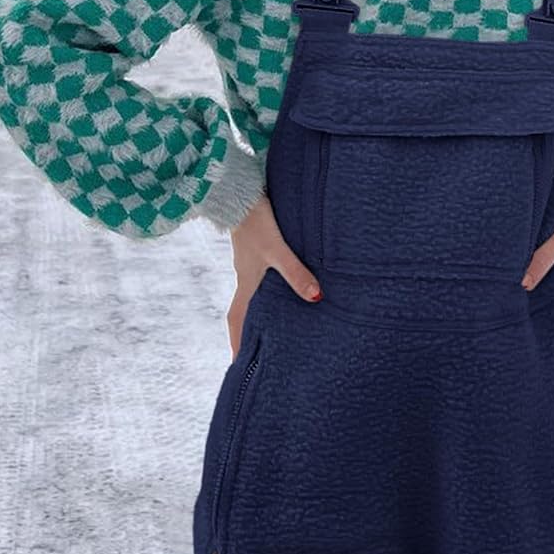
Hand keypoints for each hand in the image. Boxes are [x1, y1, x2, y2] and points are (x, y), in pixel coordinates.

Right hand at [226, 191, 322, 359]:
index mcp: (246, 282)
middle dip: (252, 330)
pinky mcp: (259, 245)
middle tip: (262, 350)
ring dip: (263, 307)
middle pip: (246, 310)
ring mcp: (251, 260)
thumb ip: (296, 273)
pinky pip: (264, 274)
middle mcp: (246, 275)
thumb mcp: (277, 249)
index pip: (237, 321)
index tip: (239, 366)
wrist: (238, 187)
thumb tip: (316, 299)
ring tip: (280, 322)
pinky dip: (272, 286)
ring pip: (257, 292)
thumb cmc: (255, 220)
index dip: (238, 343)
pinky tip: (287, 284)